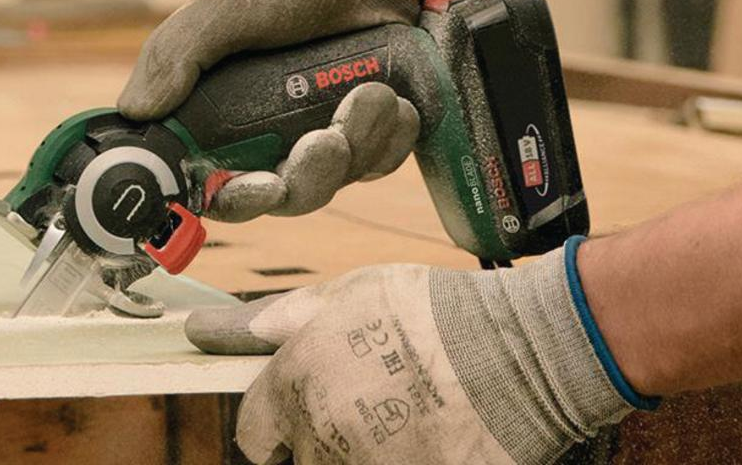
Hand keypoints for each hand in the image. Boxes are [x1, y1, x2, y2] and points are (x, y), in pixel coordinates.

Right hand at [123, 0, 451, 221]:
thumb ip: (178, 53)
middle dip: (310, 174)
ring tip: (372, 93)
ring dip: (358, 145)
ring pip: (336, 182)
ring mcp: (320, 137)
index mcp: (219, 117)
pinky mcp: (367, 132)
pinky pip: (379, 163)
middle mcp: (268, 136)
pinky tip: (393, 99)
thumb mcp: (226, 4)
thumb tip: (135, 111)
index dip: (237, 198)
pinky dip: (389, 139)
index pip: (216, 186)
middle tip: (329, 137)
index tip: (264, 186)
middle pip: (284, 196)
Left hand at [188, 260, 633, 464]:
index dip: (274, 426)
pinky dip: (406, 458)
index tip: (293, 421)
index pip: (254, 434)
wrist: (519, 352)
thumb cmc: (435, 314)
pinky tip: (430, 440)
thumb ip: (284, 319)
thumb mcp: (351, 293)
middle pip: (303, 459)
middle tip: (371, 411)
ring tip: (408, 424)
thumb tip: (222, 332)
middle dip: (324, 441)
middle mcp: (323, 433)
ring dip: (364, 453)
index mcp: (299, 382)